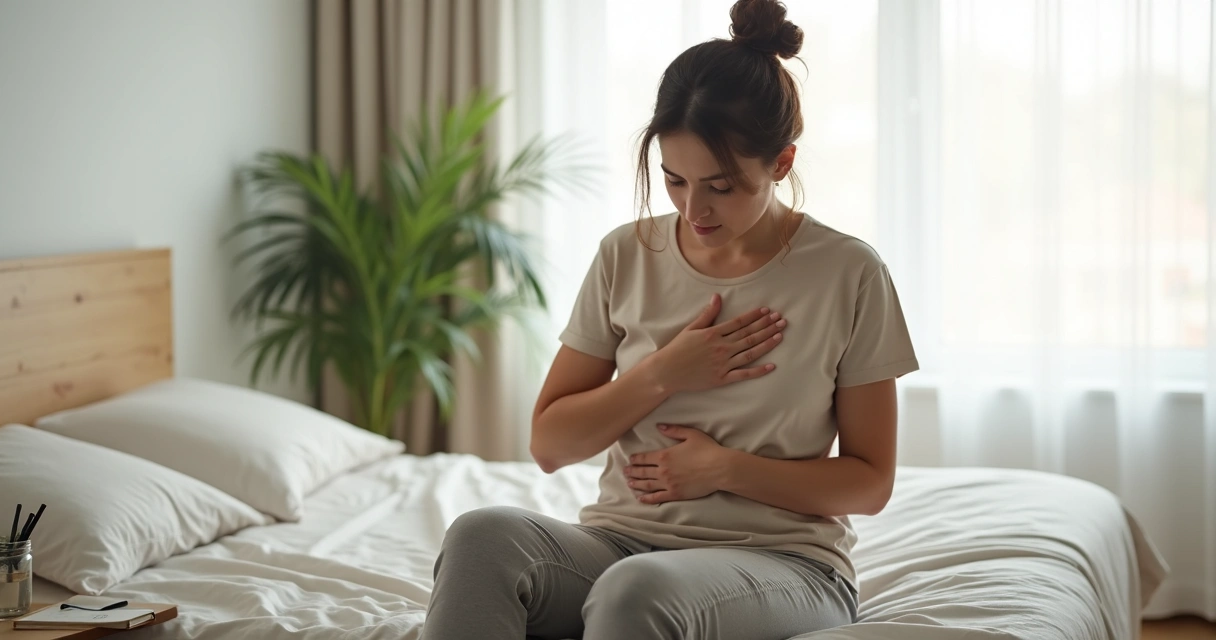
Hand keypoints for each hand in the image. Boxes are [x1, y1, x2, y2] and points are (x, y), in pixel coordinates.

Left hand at [623, 425, 727, 504]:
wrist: (720, 468)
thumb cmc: (707, 449)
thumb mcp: (691, 434)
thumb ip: (673, 430)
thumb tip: (659, 426)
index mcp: (664, 455)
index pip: (644, 458)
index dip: (636, 459)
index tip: (630, 460)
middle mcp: (663, 470)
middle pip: (643, 472)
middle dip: (632, 472)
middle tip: (625, 472)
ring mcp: (668, 484)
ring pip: (647, 485)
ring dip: (636, 484)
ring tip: (629, 483)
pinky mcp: (675, 494)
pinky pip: (657, 497)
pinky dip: (647, 499)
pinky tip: (641, 499)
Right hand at [644, 293, 785, 393]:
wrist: (667, 372)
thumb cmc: (677, 349)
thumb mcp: (691, 328)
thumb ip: (707, 314)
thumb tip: (717, 297)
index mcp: (714, 333)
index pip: (740, 322)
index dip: (755, 316)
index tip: (768, 311)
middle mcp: (721, 347)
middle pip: (749, 335)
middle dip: (767, 326)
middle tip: (782, 320)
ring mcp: (723, 364)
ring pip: (750, 352)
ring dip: (766, 343)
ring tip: (780, 336)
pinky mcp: (722, 378)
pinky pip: (744, 374)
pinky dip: (758, 371)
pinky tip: (772, 366)